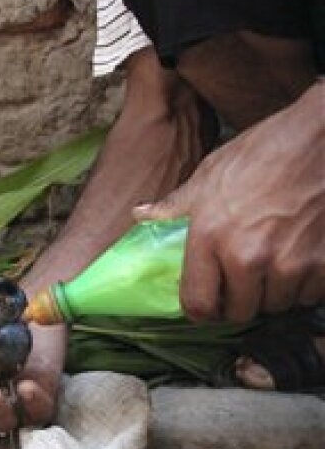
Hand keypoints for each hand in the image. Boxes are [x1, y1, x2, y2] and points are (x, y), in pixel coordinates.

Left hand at [134, 83, 324, 321]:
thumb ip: (175, 206)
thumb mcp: (209, 175)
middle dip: (238, 299)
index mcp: (210, 237)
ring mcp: (291, 263)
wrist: (321, 137)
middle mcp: (248, 256)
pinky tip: (300, 257)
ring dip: (274, 292)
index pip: (198, 304)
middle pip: (240, 311)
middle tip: (242, 278)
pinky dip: (306, 284)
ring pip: (277, 304)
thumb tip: (142, 215)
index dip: (201, 309)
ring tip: (273, 261)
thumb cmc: (264, 152)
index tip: (206, 303)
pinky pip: (310, 294)